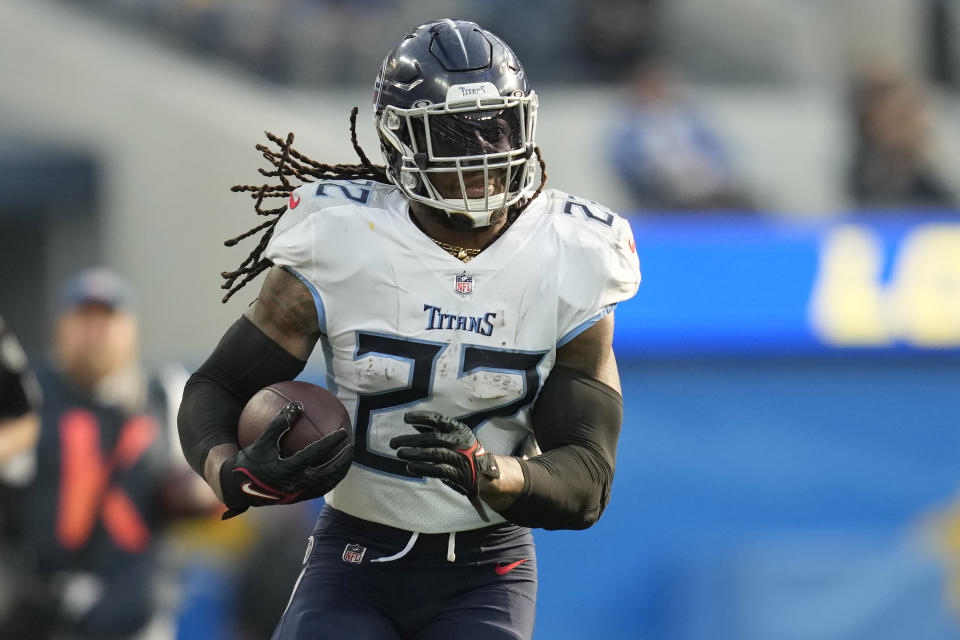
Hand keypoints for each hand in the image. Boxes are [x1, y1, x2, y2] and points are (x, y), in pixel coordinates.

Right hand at [219, 401, 351, 518]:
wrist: (238, 489)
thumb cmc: (249, 461)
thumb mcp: (261, 441)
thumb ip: (280, 423)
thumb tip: (297, 405)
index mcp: (287, 470)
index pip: (315, 454)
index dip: (331, 442)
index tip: (343, 432)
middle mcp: (295, 484)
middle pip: (328, 472)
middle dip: (343, 460)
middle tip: (352, 446)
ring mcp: (298, 494)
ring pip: (327, 484)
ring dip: (340, 471)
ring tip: (348, 458)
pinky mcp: (298, 499)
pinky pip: (320, 489)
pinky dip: (330, 479)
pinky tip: (334, 469)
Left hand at [389, 411, 498, 496]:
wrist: (485, 472)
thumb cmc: (463, 451)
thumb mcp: (453, 436)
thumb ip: (435, 430)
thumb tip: (414, 422)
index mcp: (457, 429)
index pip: (438, 420)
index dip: (421, 417)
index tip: (405, 418)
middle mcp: (459, 441)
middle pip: (432, 438)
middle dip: (410, 440)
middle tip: (393, 443)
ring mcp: (459, 457)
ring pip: (434, 453)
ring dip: (414, 454)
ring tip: (399, 454)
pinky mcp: (458, 474)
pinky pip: (438, 470)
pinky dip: (423, 468)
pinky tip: (410, 467)